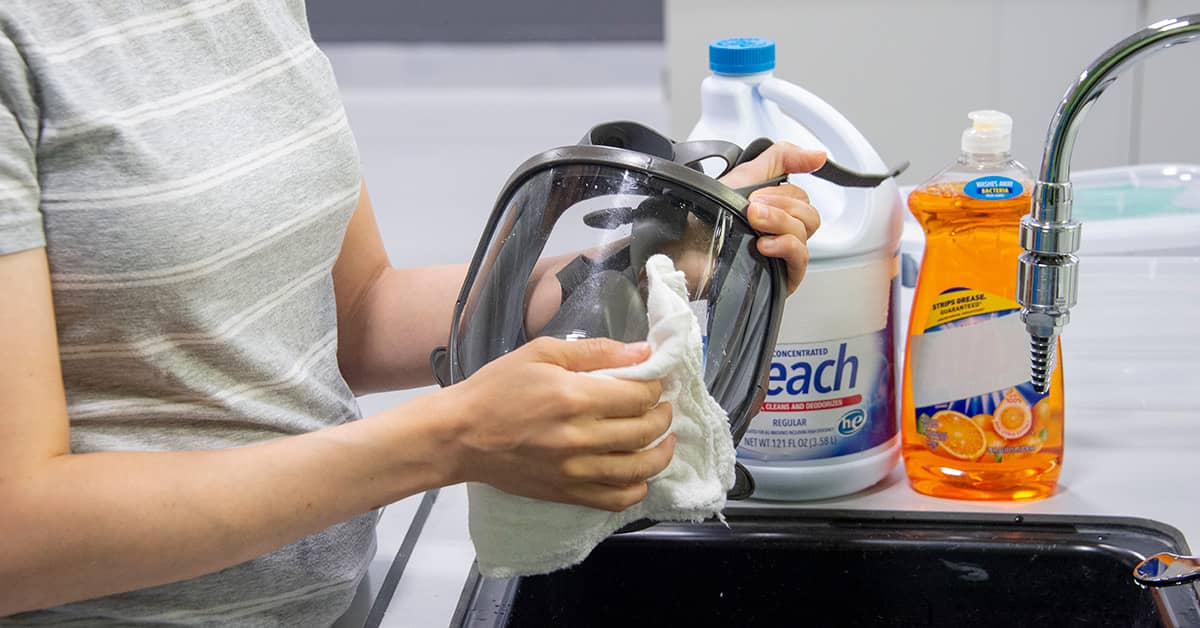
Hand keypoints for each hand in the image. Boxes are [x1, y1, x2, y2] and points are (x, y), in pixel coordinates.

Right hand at [445, 337, 674, 511]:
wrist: (460, 435)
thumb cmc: (496, 388)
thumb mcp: (541, 353)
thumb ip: (595, 351)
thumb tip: (641, 352)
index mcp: (575, 398)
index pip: (639, 397)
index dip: (655, 388)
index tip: (653, 383)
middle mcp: (580, 438)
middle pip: (645, 431)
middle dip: (662, 416)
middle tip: (661, 407)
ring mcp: (575, 471)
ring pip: (639, 469)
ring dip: (661, 454)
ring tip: (663, 441)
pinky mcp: (566, 493)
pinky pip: (616, 499)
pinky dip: (637, 488)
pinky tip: (638, 473)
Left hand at [718, 142, 825, 293]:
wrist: (681, 248)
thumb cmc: (703, 216)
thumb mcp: (744, 174)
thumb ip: (782, 158)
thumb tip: (818, 155)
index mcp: (776, 210)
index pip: (803, 198)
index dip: (783, 192)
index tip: (756, 194)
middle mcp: (780, 233)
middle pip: (809, 216)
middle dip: (782, 206)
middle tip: (753, 208)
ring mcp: (780, 256)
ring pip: (805, 235)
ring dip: (780, 223)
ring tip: (753, 222)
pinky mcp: (777, 279)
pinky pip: (800, 260)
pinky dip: (785, 246)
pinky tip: (763, 245)